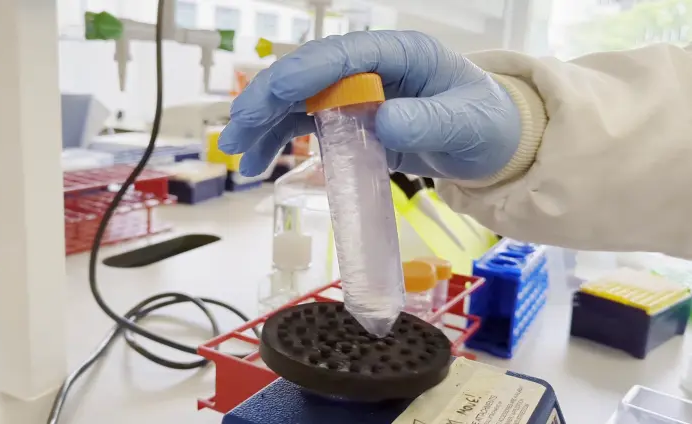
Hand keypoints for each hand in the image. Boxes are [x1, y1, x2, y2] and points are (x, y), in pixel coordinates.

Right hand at [219, 30, 520, 179]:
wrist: (491, 144)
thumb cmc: (485, 125)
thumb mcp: (465, 124)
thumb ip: (428, 122)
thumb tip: (383, 122)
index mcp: (400, 53)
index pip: (343, 55)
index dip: (304, 74)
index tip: (273, 97)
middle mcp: (371, 67)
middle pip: (308, 74)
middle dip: (268, 101)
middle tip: (237, 133)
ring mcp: (358, 92)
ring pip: (298, 100)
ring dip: (265, 125)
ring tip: (241, 156)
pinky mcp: (352, 118)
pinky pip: (307, 124)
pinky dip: (281, 140)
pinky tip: (261, 161)